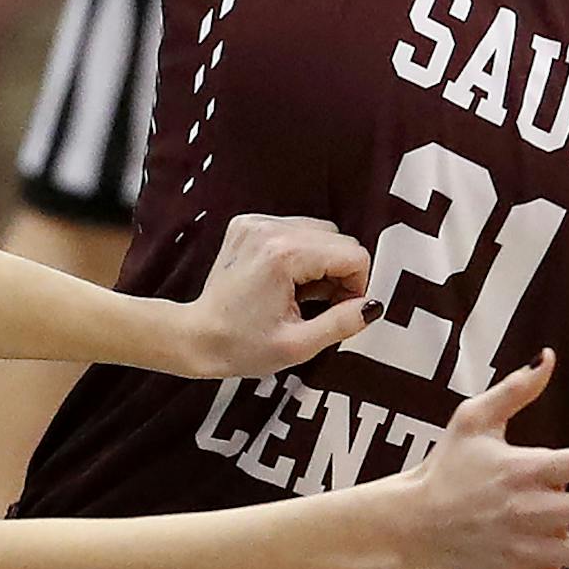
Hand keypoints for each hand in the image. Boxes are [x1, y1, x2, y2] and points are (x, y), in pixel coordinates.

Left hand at [180, 213, 375, 377]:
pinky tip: (285, 280)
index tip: (339, 311)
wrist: (195, 337)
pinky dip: (301, 253)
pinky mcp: (249, 224)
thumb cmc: (240, 346)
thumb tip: (372, 306)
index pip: (353, 254)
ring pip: (321, 232)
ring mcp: (257, 222)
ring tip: (300, 294)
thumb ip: (341, 323)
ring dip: (322, 262)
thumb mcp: (297, 345)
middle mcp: (270, 228)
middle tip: (319, 306)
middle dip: (339, 274)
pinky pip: (297, 229)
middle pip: (339, 240)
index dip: (356, 286)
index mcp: (284, 255)